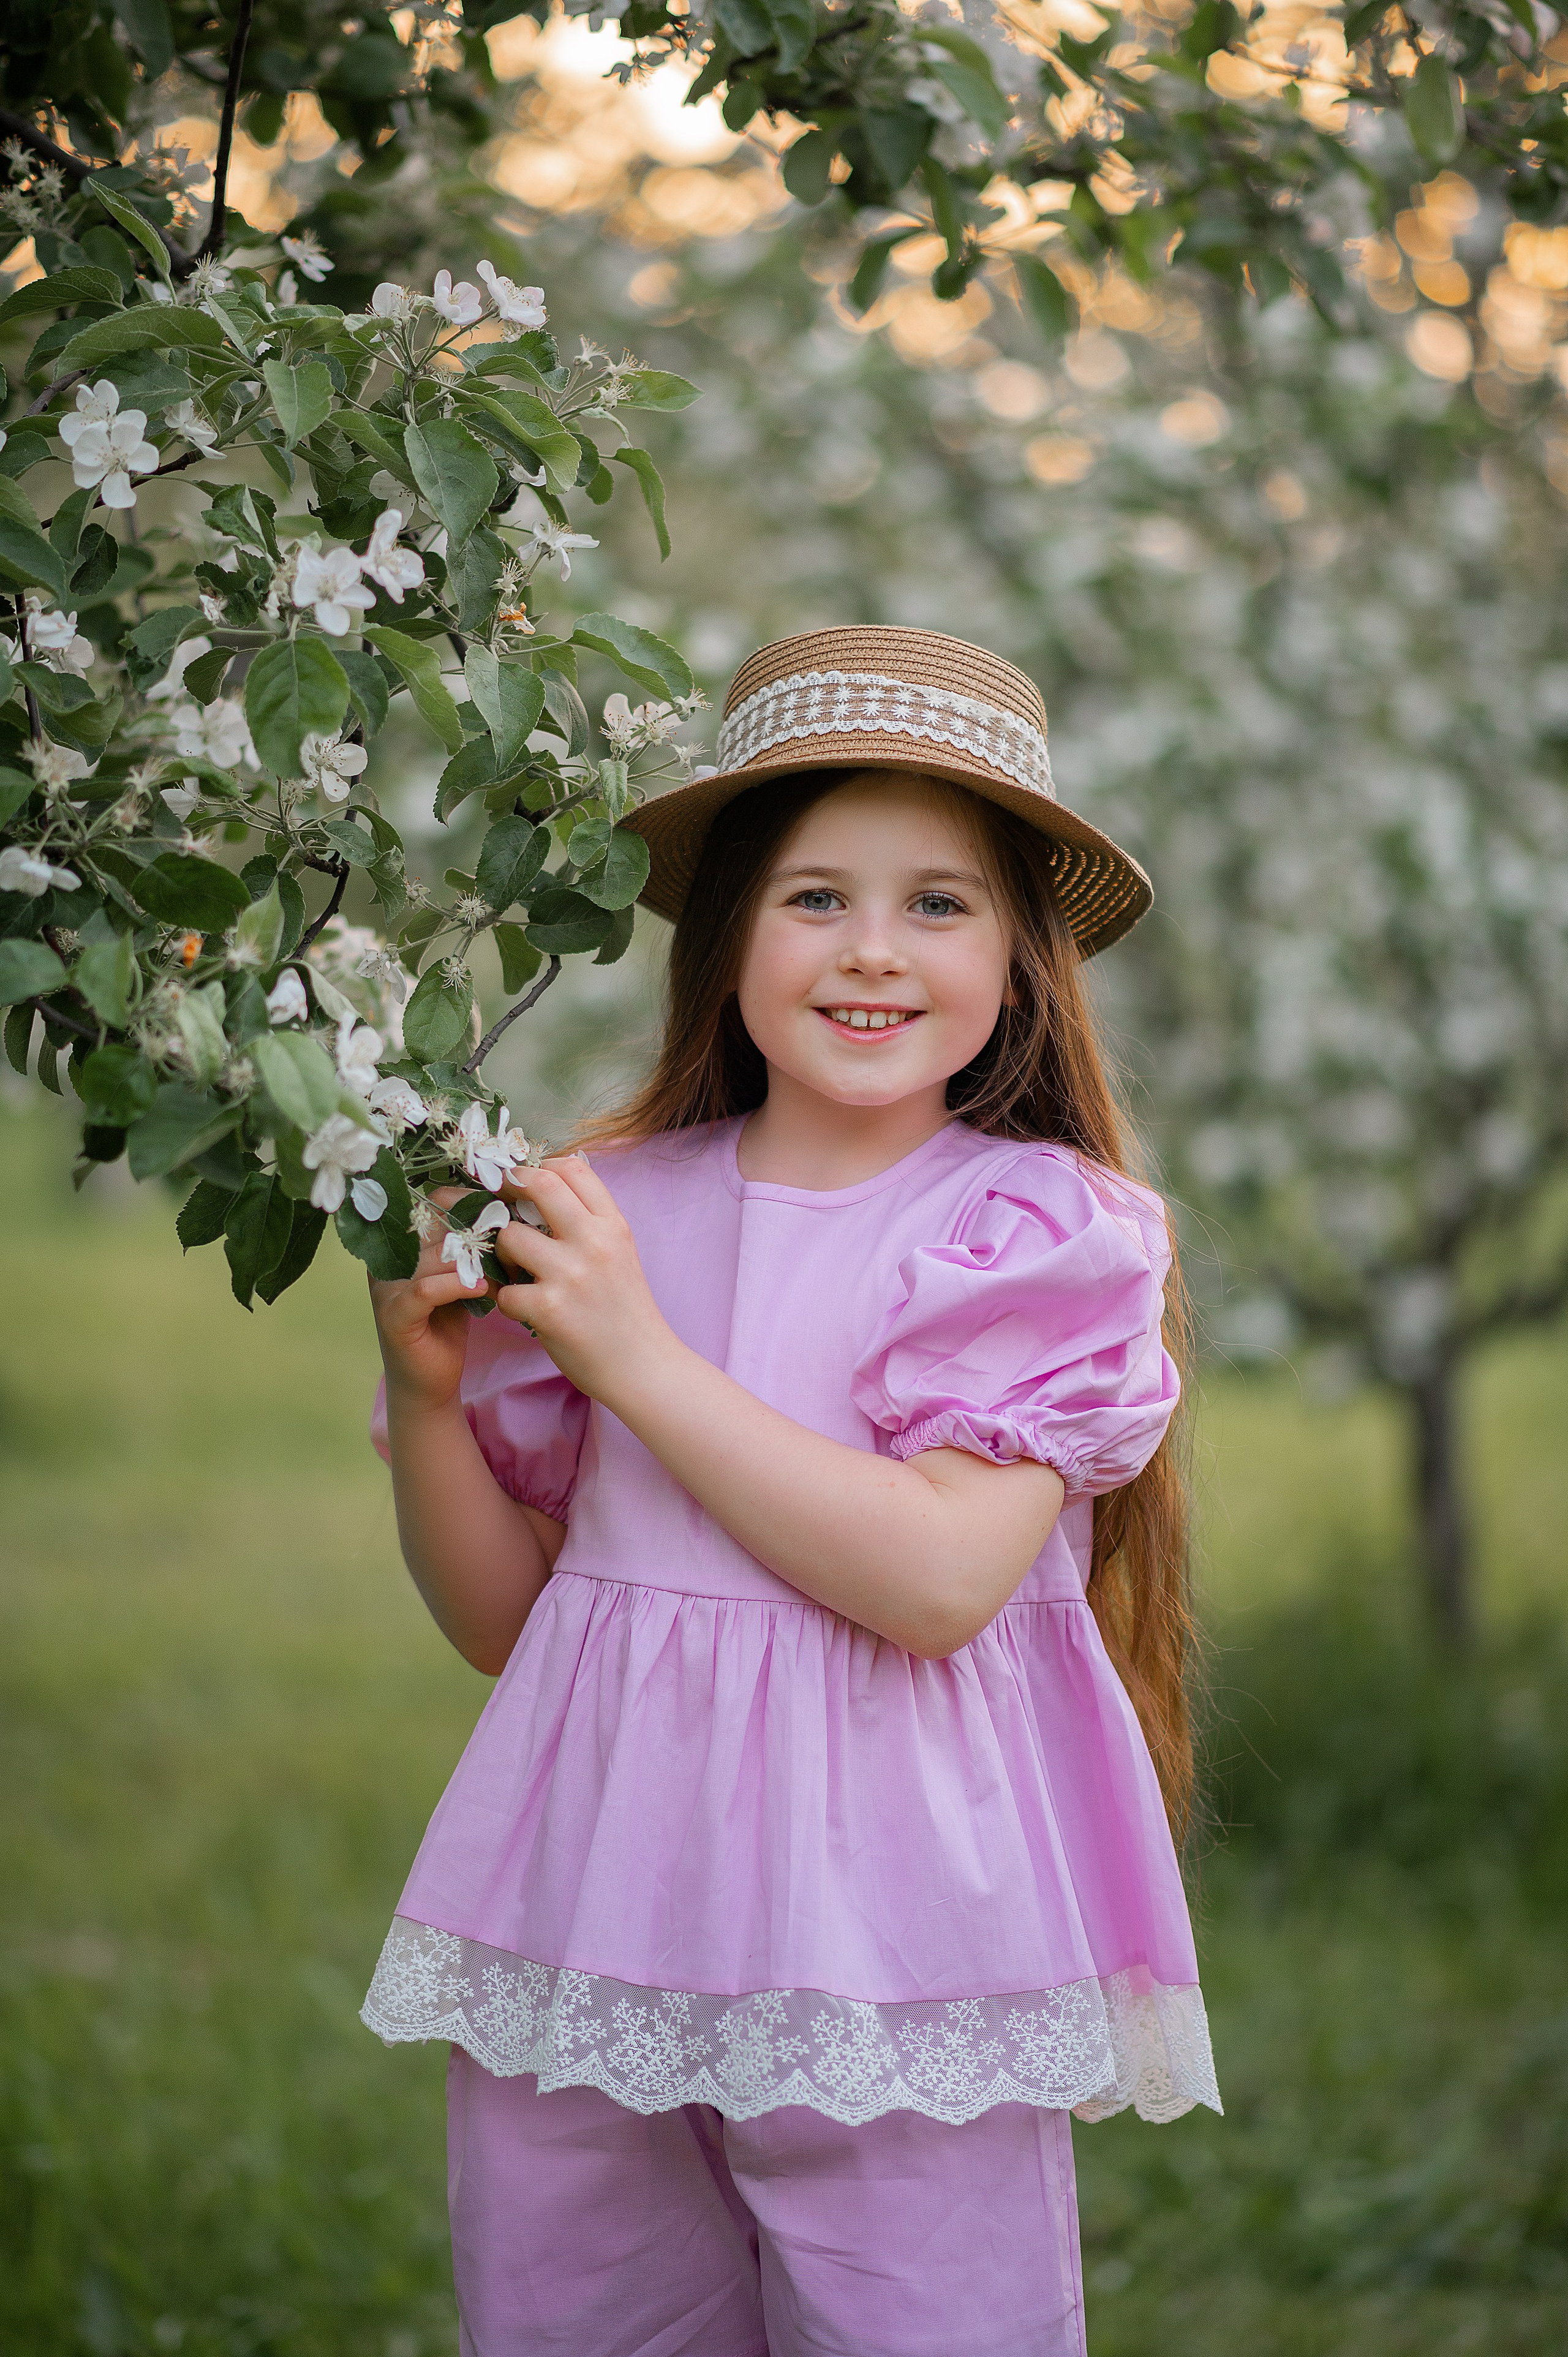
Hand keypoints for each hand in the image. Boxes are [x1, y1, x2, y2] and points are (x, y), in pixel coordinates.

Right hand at [369, 1185, 491, 1412]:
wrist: (429, 1382)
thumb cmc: (448, 1325)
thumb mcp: (461, 1278)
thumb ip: (470, 1248)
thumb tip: (509, 1216)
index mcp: (402, 1244)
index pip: (435, 1205)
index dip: (471, 1206)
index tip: (506, 1213)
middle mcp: (389, 1260)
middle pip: (436, 1228)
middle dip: (478, 1235)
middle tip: (512, 1243)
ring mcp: (386, 1288)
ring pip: (434, 1257)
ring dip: (475, 1263)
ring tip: (503, 1274)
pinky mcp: (393, 1316)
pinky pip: (425, 1291)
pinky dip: (457, 1286)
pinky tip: (483, 1291)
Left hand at [494, 1155, 675, 1403]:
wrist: (644, 1366)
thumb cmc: (626, 1311)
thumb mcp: (620, 1253)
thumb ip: (591, 1223)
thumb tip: (546, 1189)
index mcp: (613, 1225)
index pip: (573, 1167)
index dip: (539, 1167)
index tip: (523, 1182)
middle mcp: (594, 1241)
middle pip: (539, 1183)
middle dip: (509, 1189)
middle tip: (495, 1205)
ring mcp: (570, 1274)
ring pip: (510, 1237)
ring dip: (502, 1254)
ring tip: (515, 1272)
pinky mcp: (549, 1308)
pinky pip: (504, 1291)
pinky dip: (506, 1301)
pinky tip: (523, 1310)